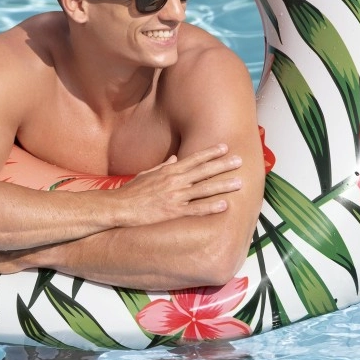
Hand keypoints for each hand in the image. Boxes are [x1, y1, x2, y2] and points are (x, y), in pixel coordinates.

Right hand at [110, 143, 242, 228]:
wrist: (119, 207)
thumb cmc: (132, 192)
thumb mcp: (147, 174)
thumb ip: (163, 167)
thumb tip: (175, 159)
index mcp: (169, 171)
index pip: (194, 159)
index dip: (211, 153)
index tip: (225, 147)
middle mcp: (175, 181)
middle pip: (204, 171)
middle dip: (223, 165)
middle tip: (240, 160)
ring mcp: (175, 196)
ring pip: (204, 189)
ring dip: (223, 185)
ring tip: (239, 182)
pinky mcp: (173, 212)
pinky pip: (195, 209)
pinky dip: (210, 207)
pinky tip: (224, 205)